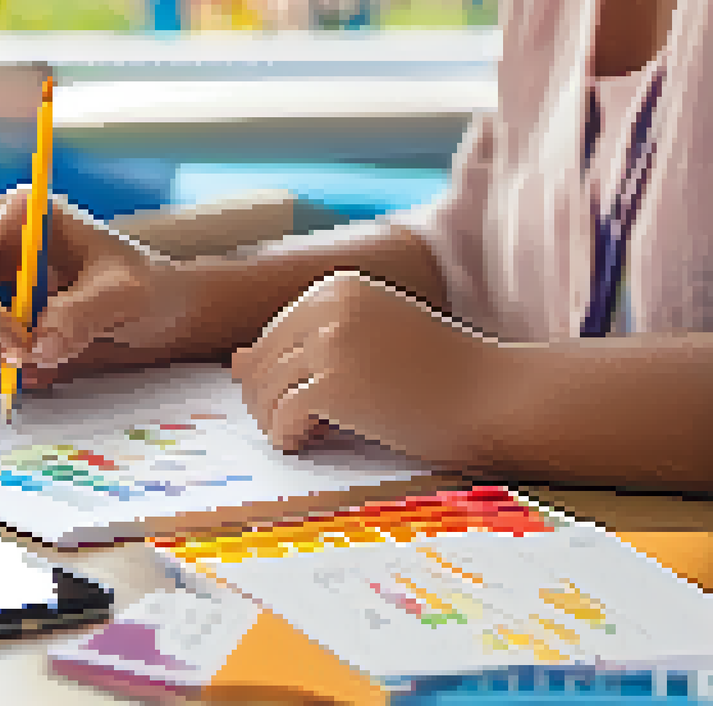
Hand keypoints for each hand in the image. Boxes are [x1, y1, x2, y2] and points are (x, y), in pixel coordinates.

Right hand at [0, 186, 198, 390]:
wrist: (162, 312)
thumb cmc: (147, 286)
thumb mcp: (127, 294)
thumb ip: (84, 313)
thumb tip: (40, 344)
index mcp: (16, 221)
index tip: (20, 340)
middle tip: (35, 359)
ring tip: (48, 363)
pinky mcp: (0, 321)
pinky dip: (3, 373)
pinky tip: (42, 370)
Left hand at [230, 270, 508, 472]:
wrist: (496, 396)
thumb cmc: (438, 374)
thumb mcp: (365, 343)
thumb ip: (303, 346)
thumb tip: (233, 362)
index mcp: (337, 288)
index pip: (272, 335)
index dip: (274, 375)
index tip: (303, 400)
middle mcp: (329, 307)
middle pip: (260, 363)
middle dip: (265, 400)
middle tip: (293, 426)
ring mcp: (330, 344)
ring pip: (263, 391)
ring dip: (274, 420)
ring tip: (302, 435)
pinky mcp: (334, 385)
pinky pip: (282, 417)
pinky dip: (286, 435)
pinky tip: (306, 442)